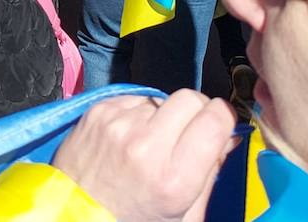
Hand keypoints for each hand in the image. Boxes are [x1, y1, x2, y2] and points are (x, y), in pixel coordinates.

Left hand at [53, 92, 237, 221]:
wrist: (77, 214)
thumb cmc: (136, 220)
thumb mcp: (185, 215)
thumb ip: (211, 174)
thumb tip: (230, 134)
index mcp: (174, 179)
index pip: (215, 119)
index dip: (223, 118)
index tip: (221, 124)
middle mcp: (146, 145)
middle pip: (190, 98)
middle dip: (196, 111)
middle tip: (189, 131)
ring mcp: (120, 124)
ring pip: (160, 98)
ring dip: (163, 115)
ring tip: (151, 143)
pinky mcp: (98, 110)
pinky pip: (134, 98)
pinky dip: (137, 113)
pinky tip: (130, 137)